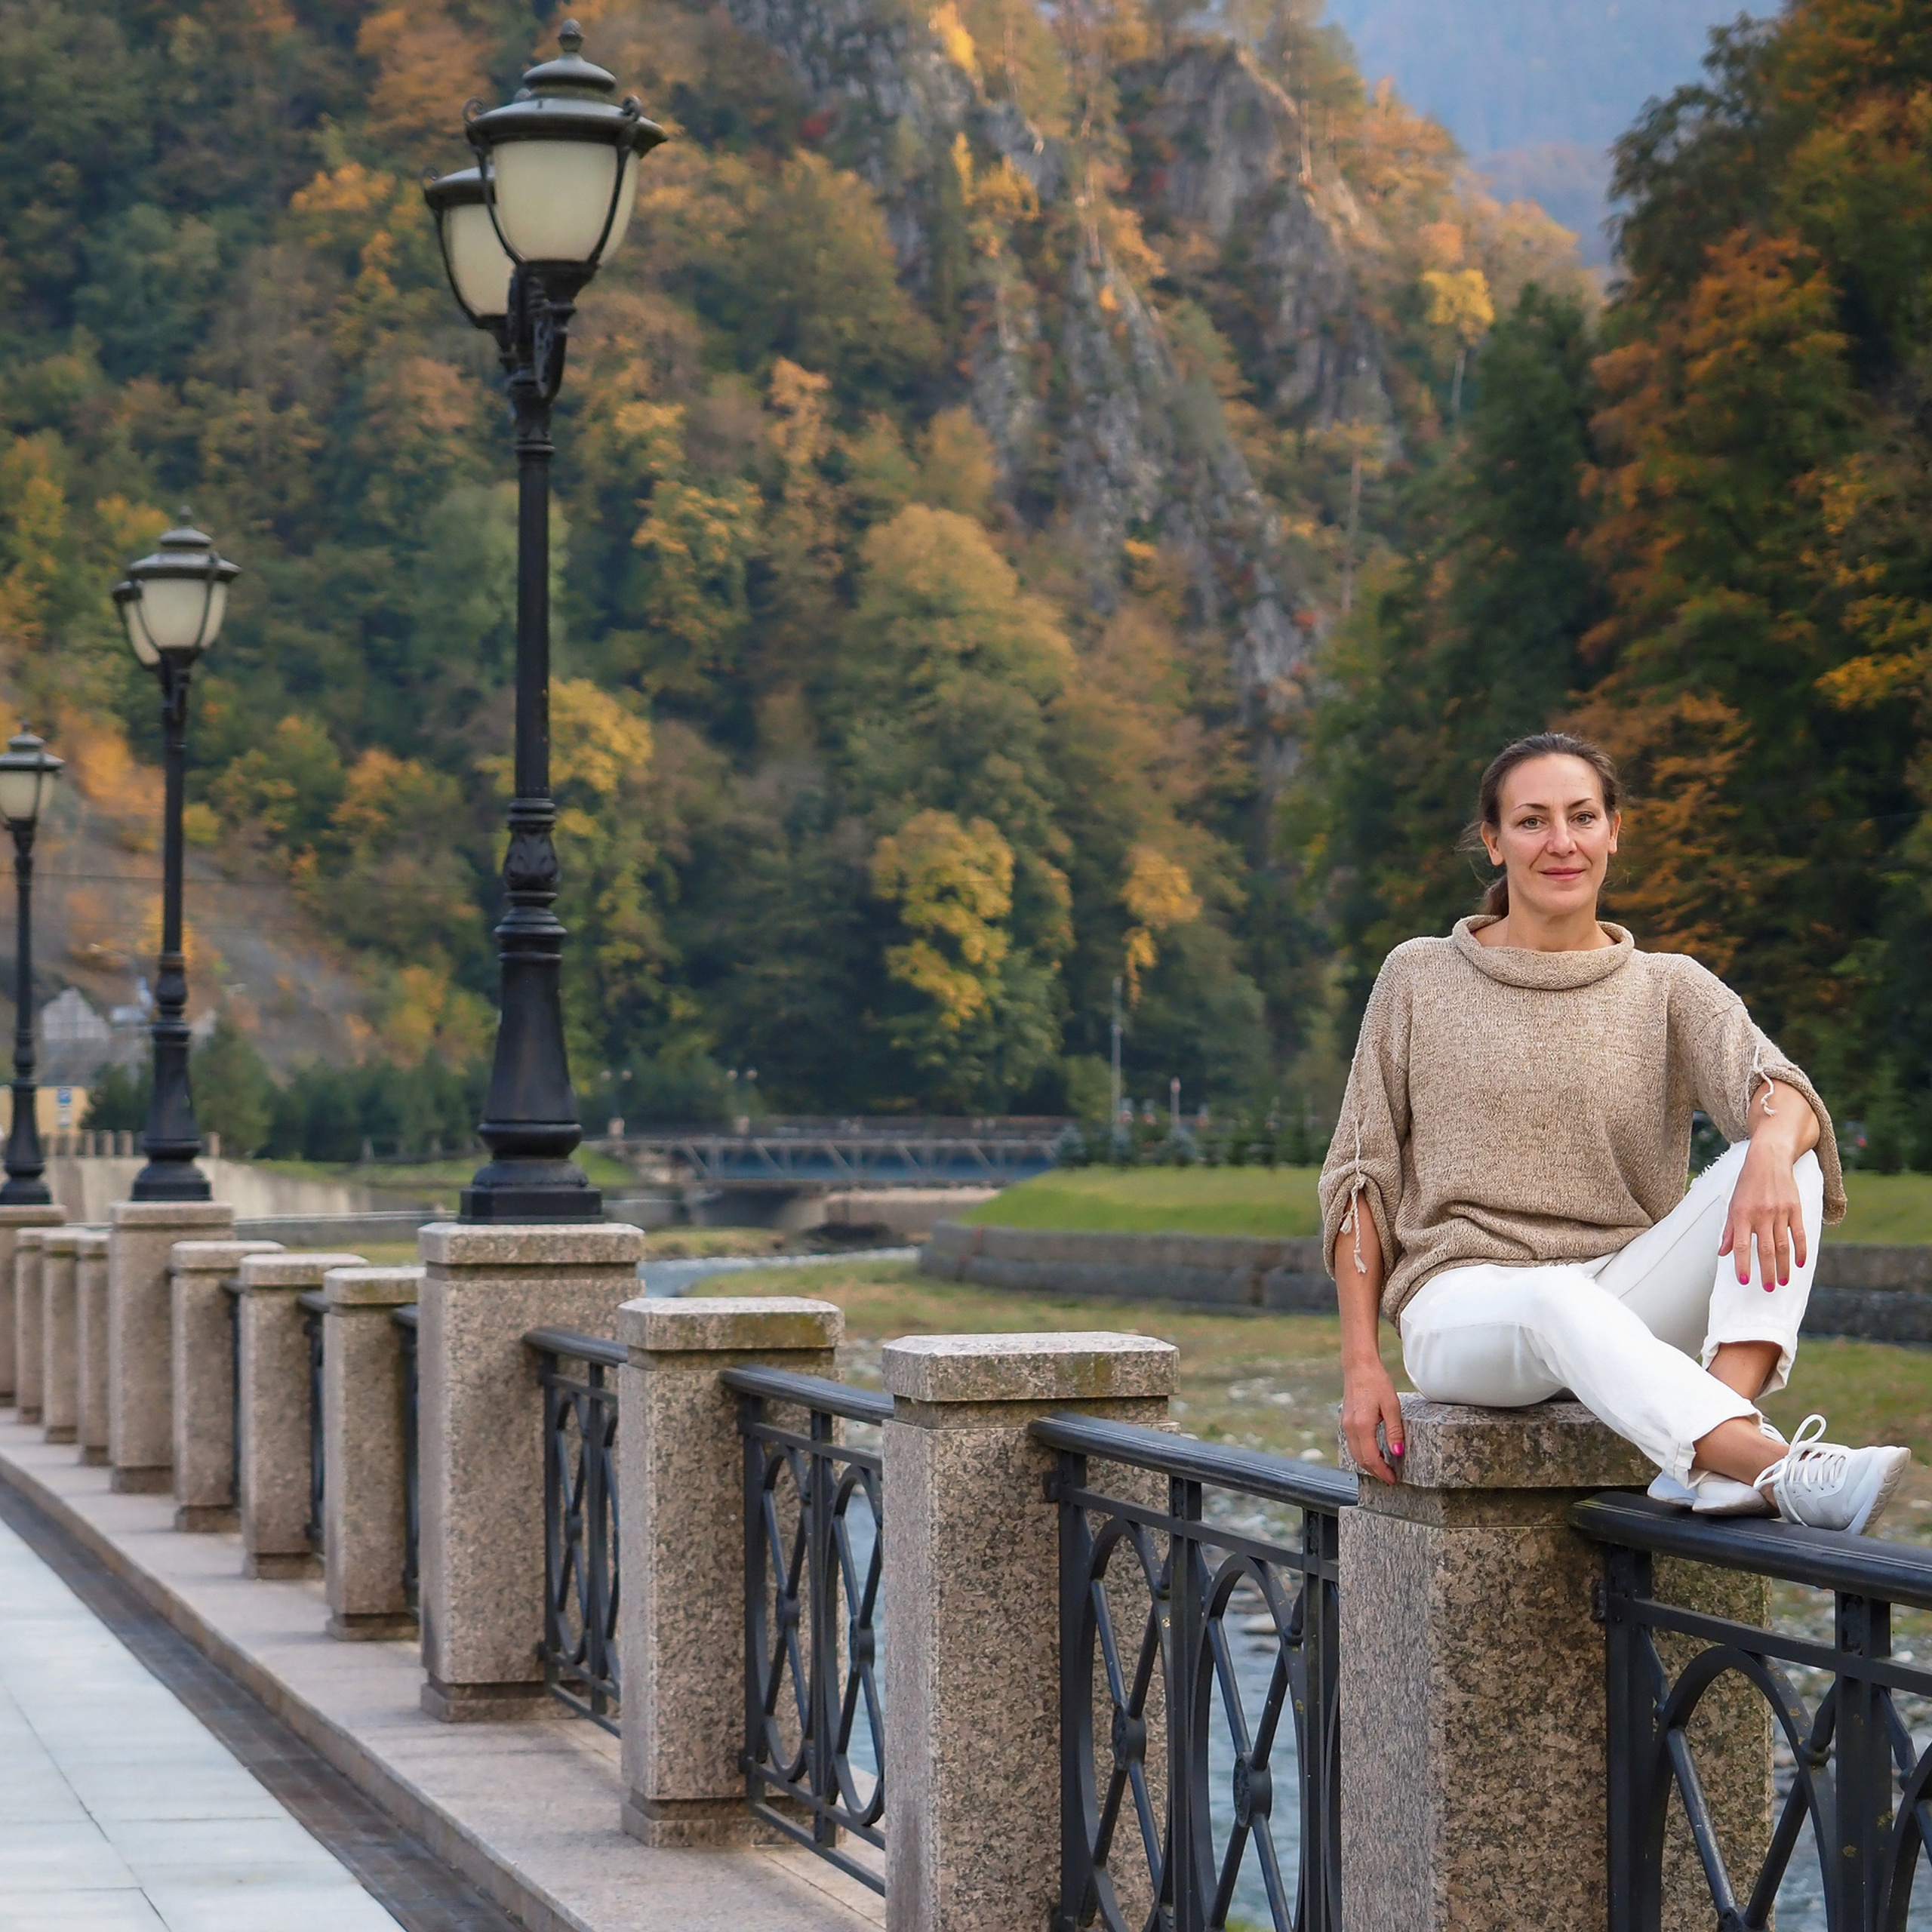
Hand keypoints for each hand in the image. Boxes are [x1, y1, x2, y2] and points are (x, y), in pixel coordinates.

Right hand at [1342, 1359, 1405, 1483]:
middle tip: (1390, 1478)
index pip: (1371, 1458)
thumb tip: (1397, 1454)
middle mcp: (1350, 1428)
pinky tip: (1374, 1451)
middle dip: (1375, 1471)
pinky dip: (1363, 1453)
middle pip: (1361, 1459)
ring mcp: (1345, 1424)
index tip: (1393, 1479)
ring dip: (1368, 1463)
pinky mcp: (1345, 1421)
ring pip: (1355, 1453)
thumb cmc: (1376, 1382)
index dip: (1382, 1472)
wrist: (1359, 1366)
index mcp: (1362, 1426)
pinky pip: (1352, 1444)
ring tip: (1384, 1468)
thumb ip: (1394, 1432)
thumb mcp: (1392, 1406)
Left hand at [1720, 1137, 1807, 1288]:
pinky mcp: (1796, 1209)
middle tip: (1767, 1288)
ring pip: (1783, 1246)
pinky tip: (1799, 1264)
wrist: (1769, 1159)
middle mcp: (1761, 1214)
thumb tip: (1724, 1253)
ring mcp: (1780, 1212)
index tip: (1744, 1280)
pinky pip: (1799, 1234)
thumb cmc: (1747, 1184)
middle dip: (1767, 1272)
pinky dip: (1801, 1251)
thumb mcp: (1733, 1204)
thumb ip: (1729, 1230)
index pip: (1742, 1245)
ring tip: (1782, 1281)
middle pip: (1766, 1250)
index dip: (1742, 1264)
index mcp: (1742, 1214)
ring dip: (1783, 1267)